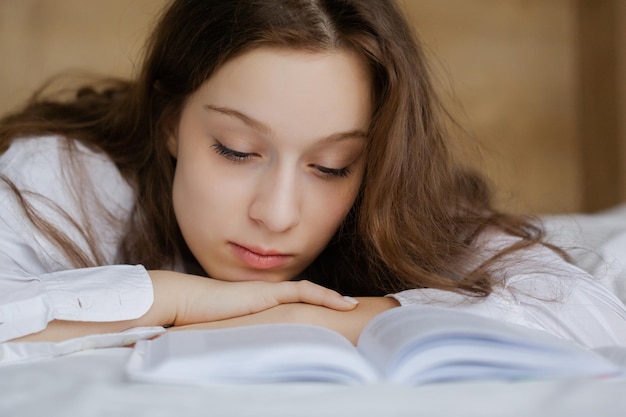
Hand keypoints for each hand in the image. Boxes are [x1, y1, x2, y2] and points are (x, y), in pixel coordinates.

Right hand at [148, 270, 358, 326]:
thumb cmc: (199, 322)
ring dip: (335, 300)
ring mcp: (269, 293)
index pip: (296, 307)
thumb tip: (251, 364)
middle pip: (308, 299)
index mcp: (261, 308)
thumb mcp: (228, 336)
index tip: (336, 321)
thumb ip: (244, 342)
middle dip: (332, 306)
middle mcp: (269, 298)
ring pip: (311, 294)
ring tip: (357, 307)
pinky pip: (304, 291)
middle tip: (356, 314)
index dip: (317, 310)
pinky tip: (344, 304)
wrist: (185, 302)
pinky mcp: (269, 292)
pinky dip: (326, 296)